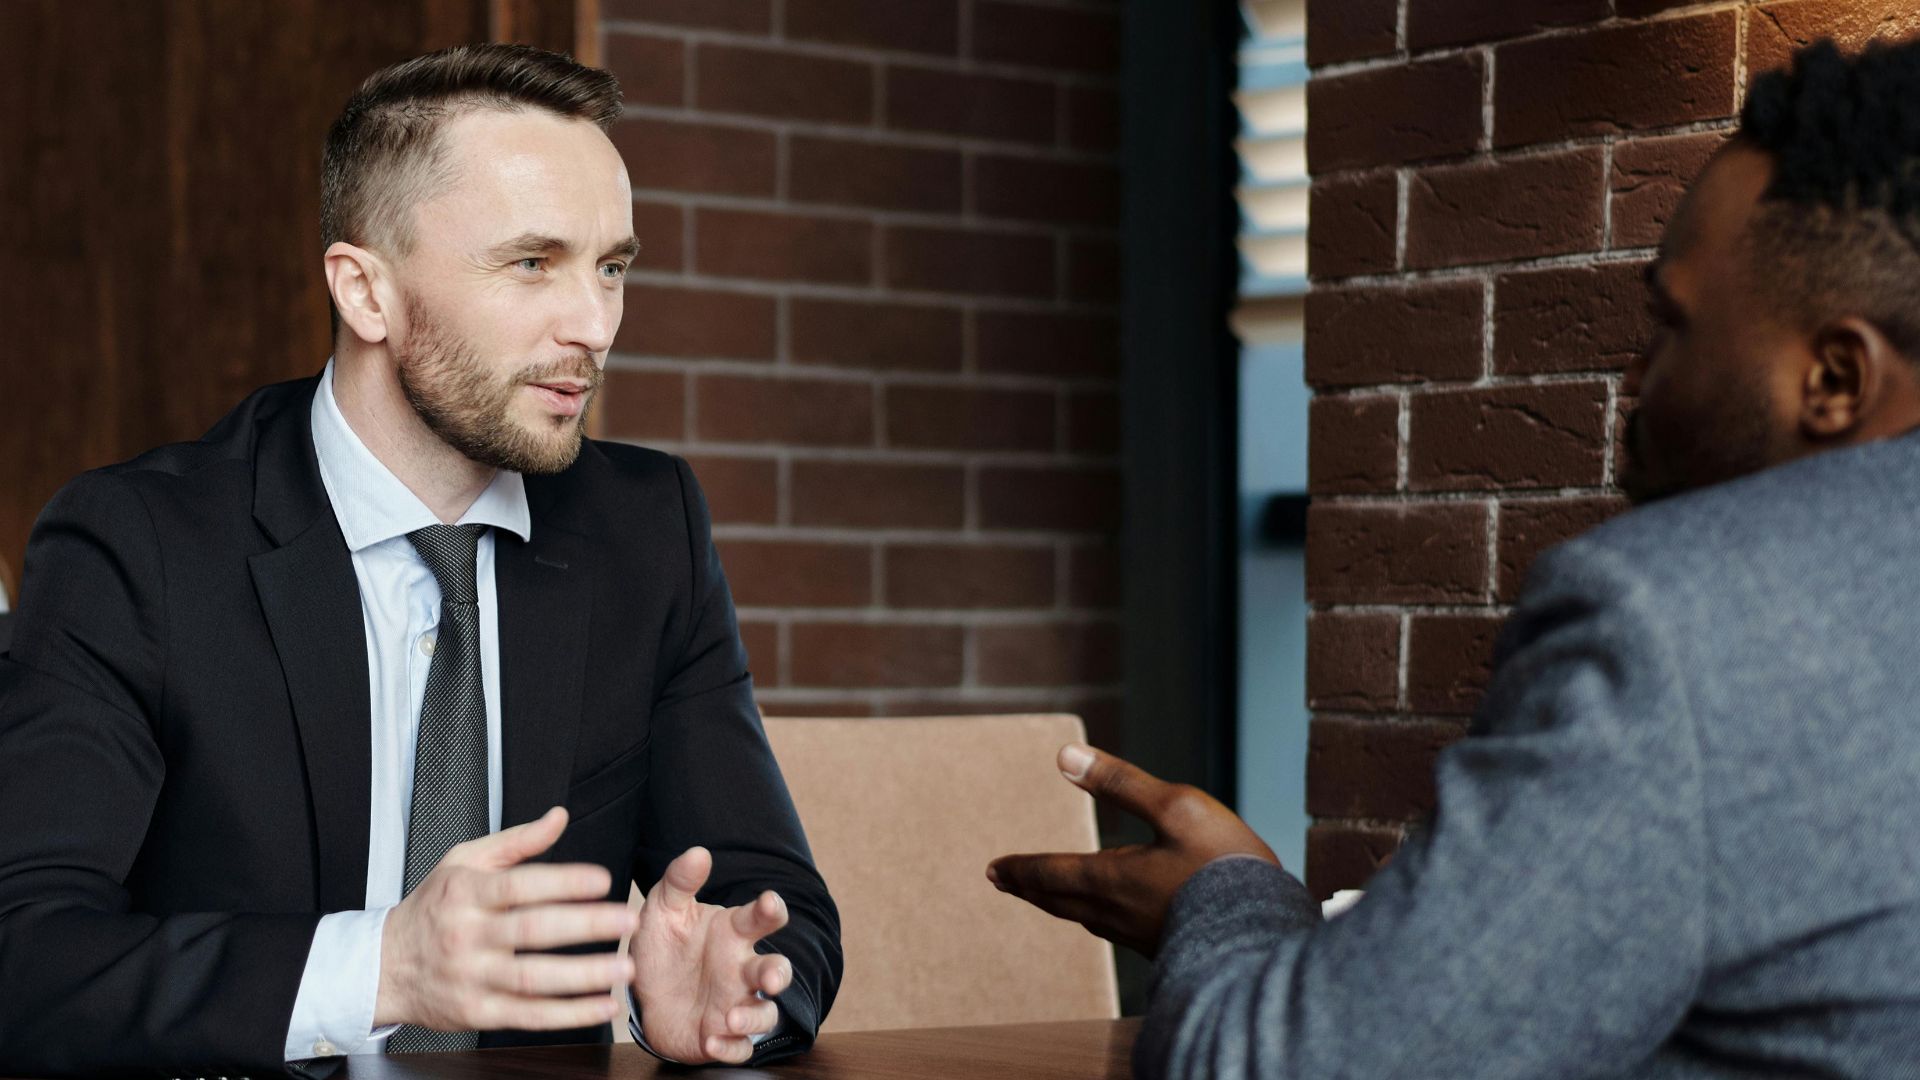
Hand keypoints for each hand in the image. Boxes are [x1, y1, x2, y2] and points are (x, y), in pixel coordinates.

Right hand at [375, 807, 638, 1031]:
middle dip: (586, 925)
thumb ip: (516, 841)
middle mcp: (468, 935)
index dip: (563, 882)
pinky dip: (569, 1014)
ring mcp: (472, 977)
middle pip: (532, 930)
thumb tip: (558, 817)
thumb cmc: (432, 909)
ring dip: (584, 975)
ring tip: (623, 967)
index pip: (519, 885)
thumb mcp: (463, 862)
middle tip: (627, 920)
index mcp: (467, 893)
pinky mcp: (478, 1013)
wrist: (384, 966)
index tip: (602, 881)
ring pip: (533, 978)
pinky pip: (529, 1015)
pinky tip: (602, 1005)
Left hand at [630, 846, 792, 1063]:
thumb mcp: (663, 910)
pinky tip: (713, 1041)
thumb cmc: (665, 947)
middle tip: (770, 976)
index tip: (769, 902)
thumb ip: (679, 881)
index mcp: (732, 932)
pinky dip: (731, 1047)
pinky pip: (739, 1048)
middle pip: (776, 968)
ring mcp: (735, 1003)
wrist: (643, 995)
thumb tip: (699, 852)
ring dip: (753, 1016)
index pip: (761, 918)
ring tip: (730, 1017)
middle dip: (778, 972)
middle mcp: (741, 968)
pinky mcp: (722, 1036)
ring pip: (765, 1013)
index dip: (771, 909)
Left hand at [987, 743, 1278, 957]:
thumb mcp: (1175, 806)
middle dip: (1030, 887)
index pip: (1050, 873)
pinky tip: (1107, 914)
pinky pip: (1113, 929)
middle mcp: (1116, 912)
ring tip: (1049, 894)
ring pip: (1085, 917)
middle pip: (1060, 900)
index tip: (994, 869)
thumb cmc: (1222, 864)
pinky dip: (1092, 915)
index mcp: (1111, 879)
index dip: (1021, 868)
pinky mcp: (1164, 945)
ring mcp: (1139, 934)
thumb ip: (1119, 782)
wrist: (1264, 932)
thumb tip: (1064, 755)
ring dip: (1058, 902)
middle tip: (1005, 882)